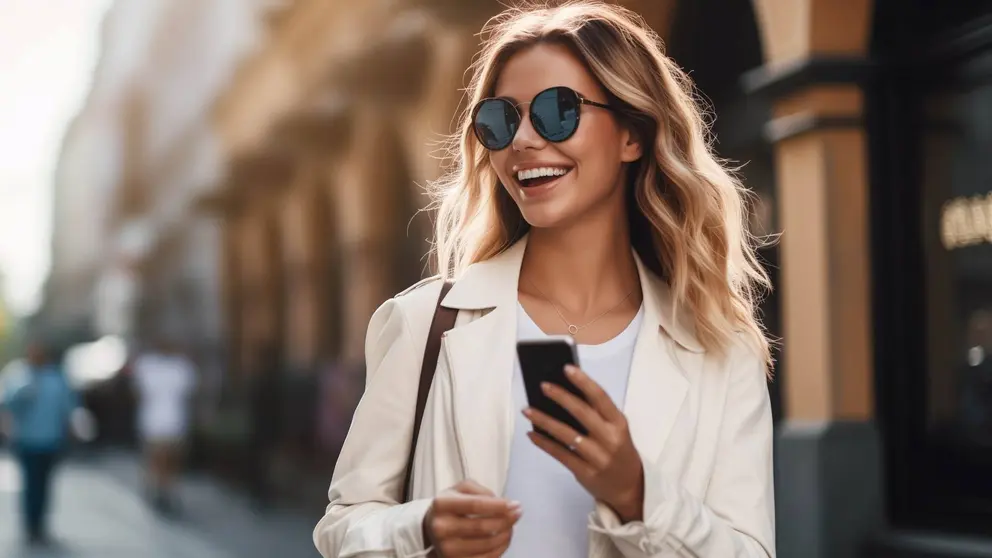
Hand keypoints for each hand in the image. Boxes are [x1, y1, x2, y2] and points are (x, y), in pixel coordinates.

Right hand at [423, 479, 520, 556]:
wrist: (432, 527)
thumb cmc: (450, 506)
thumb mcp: (460, 489)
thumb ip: (481, 490)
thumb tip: (504, 504)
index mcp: (441, 504)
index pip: (475, 505)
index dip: (498, 505)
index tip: (514, 504)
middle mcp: (441, 528)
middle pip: (482, 526)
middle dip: (505, 520)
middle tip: (517, 513)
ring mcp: (447, 548)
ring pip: (487, 544)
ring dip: (505, 534)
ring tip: (511, 525)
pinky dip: (500, 548)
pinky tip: (504, 538)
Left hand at [523, 365, 644, 522]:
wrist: (629, 488)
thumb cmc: (618, 451)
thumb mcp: (616, 431)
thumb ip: (596, 415)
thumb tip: (564, 393)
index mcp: (619, 423)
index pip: (601, 398)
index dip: (583, 382)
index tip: (566, 368)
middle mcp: (610, 439)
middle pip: (582, 413)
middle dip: (560, 397)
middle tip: (542, 385)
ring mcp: (598, 458)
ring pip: (567, 435)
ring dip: (544, 421)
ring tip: (527, 410)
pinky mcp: (586, 473)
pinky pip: (560, 454)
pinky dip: (544, 443)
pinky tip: (531, 434)